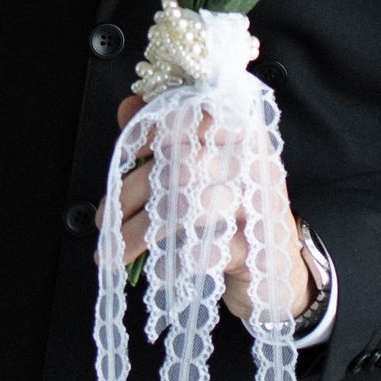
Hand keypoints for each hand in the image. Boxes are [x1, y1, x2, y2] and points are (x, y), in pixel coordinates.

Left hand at [106, 96, 314, 322]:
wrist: (276, 274)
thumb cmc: (232, 217)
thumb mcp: (202, 173)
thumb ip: (165, 136)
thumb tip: (129, 106)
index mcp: (244, 135)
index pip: (194, 116)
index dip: (152, 132)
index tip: (128, 156)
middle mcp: (257, 163)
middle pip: (181, 166)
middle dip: (131, 193)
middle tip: (104, 219)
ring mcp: (261, 207)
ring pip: (188, 209)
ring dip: (140, 232)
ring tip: (115, 250)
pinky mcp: (259, 249)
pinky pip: (204, 251)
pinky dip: (171, 261)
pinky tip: (157, 268)